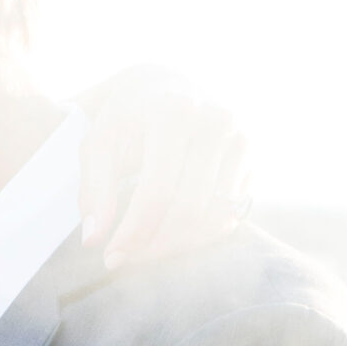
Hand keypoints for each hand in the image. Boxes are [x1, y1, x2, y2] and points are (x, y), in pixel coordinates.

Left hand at [77, 67, 251, 268]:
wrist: (170, 86)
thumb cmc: (129, 118)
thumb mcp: (100, 142)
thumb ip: (94, 189)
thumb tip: (93, 240)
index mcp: (174, 110)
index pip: (157, 190)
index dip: (134, 231)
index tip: (111, 257)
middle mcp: (216, 120)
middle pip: (189, 208)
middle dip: (155, 244)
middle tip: (127, 259)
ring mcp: (241, 138)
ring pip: (215, 217)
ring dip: (177, 246)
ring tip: (146, 250)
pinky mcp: (253, 158)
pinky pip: (231, 214)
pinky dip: (201, 235)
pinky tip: (172, 235)